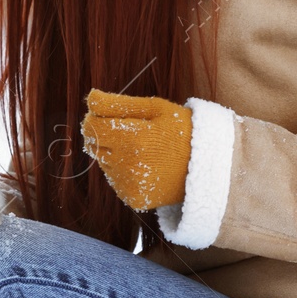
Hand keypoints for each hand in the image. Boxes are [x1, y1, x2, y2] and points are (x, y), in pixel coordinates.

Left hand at [79, 90, 192, 210]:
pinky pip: (114, 180)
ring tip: (143, 151)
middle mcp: (127, 165)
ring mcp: (129, 184)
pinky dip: (123, 172)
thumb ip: (118, 103)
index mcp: (132, 138)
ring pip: (103, 162)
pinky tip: (145, 166)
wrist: (206, 167)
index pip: (90, 126)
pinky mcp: (132, 199)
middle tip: (133, 134)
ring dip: (115, 154)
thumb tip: (90, 98)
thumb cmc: (180, 131)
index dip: (96, 118)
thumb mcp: (155, 108)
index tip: (112, 116)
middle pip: (94, 145)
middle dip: (106, 136)